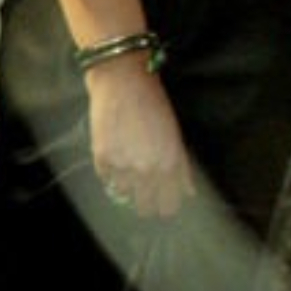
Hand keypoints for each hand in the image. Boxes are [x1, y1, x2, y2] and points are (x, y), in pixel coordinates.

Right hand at [86, 58, 192, 218]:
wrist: (124, 82)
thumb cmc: (154, 105)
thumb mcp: (175, 136)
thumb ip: (182, 168)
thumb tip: (188, 192)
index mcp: (169, 165)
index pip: (168, 205)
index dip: (165, 208)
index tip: (161, 206)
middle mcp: (147, 170)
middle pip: (144, 207)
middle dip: (145, 204)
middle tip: (143, 197)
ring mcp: (122, 165)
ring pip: (123, 194)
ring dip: (125, 186)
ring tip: (127, 169)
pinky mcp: (102, 158)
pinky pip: (106, 178)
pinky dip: (110, 172)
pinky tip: (115, 156)